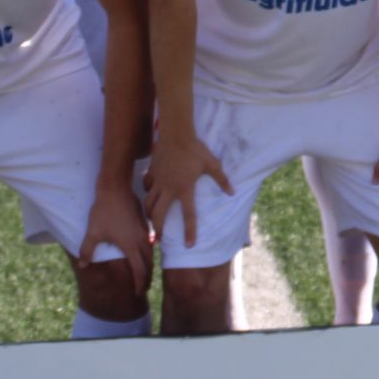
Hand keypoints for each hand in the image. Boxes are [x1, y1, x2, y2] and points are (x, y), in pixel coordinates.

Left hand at [77, 181, 153, 295]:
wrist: (115, 188)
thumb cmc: (103, 211)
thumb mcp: (93, 232)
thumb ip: (88, 250)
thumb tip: (83, 266)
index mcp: (131, 246)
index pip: (139, 271)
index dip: (139, 284)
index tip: (137, 293)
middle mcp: (141, 240)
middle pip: (149, 264)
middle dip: (147, 278)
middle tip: (143, 288)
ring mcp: (144, 231)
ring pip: (151, 253)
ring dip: (149, 265)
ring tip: (145, 273)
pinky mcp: (144, 224)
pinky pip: (150, 243)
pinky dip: (148, 253)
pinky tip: (143, 253)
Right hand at [144, 131, 232, 247]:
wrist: (176, 133)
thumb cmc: (195, 149)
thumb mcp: (212, 164)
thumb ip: (222, 180)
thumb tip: (232, 193)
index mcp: (184, 189)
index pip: (188, 215)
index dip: (189, 231)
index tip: (189, 245)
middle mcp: (169, 188)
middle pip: (159, 214)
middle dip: (158, 229)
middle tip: (161, 239)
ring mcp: (158, 181)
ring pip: (148, 203)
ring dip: (150, 214)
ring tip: (152, 221)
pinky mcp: (151, 172)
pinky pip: (146, 187)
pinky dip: (147, 193)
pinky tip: (150, 195)